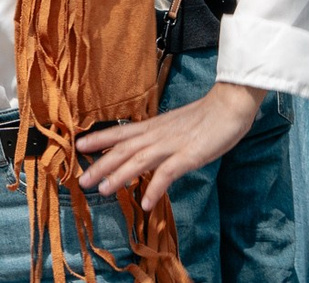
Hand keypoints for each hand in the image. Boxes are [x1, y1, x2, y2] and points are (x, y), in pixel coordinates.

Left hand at [76, 81, 263, 208]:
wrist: (229, 105)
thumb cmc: (204, 117)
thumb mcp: (175, 126)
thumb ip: (159, 138)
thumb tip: (145, 150)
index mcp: (153, 127)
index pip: (120, 133)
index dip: (99, 139)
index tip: (79, 146)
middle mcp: (157, 134)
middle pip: (123, 150)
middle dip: (100, 165)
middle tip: (81, 180)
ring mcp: (172, 145)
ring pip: (139, 161)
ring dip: (119, 176)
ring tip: (103, 191)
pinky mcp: (188, 155)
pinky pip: (168, 173)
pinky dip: (156, 188)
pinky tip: (146, 203)